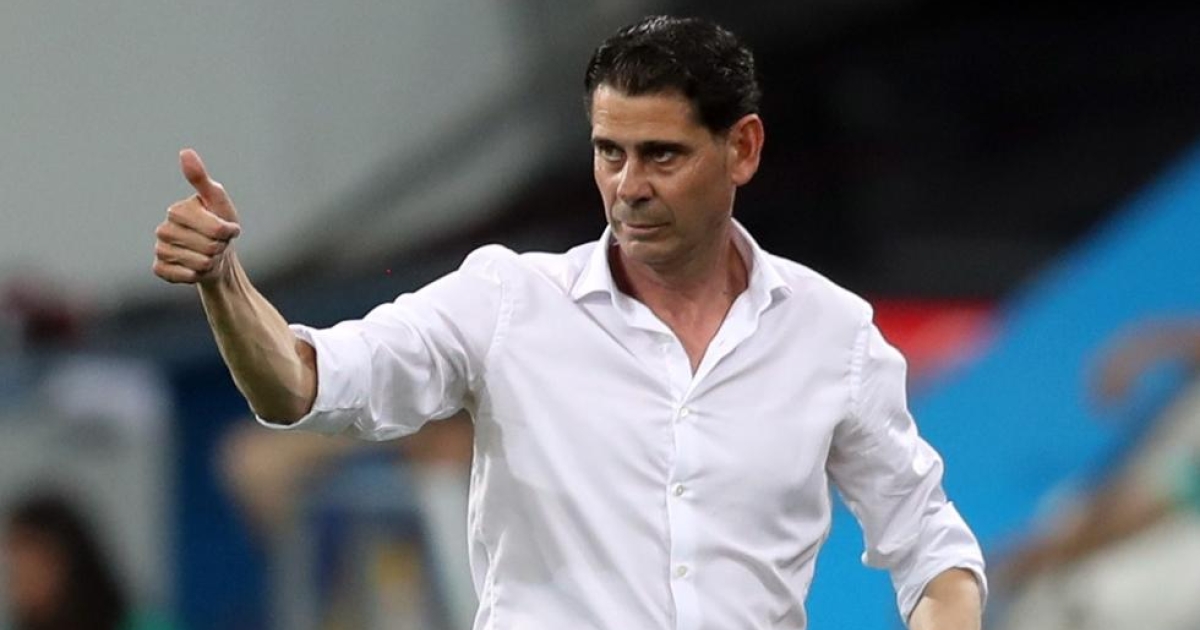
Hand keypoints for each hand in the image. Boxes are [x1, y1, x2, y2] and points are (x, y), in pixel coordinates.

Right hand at [153, 149, 241, 284]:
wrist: (217, 257)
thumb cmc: (220, 225)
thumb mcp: (218, 201)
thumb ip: (201, 179)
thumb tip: (185, 152)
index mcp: (177, 210)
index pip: (215, 229)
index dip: (227, 232)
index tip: (226, 228)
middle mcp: (163, 229)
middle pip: (208, 246)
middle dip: (219, 248)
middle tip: (216, 244)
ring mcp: (160, 249)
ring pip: (198, 263)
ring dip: (210, 263)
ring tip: (207, 255)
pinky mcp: (160, 269)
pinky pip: (183, 276)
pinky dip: (195, 276)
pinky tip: (195, 268)